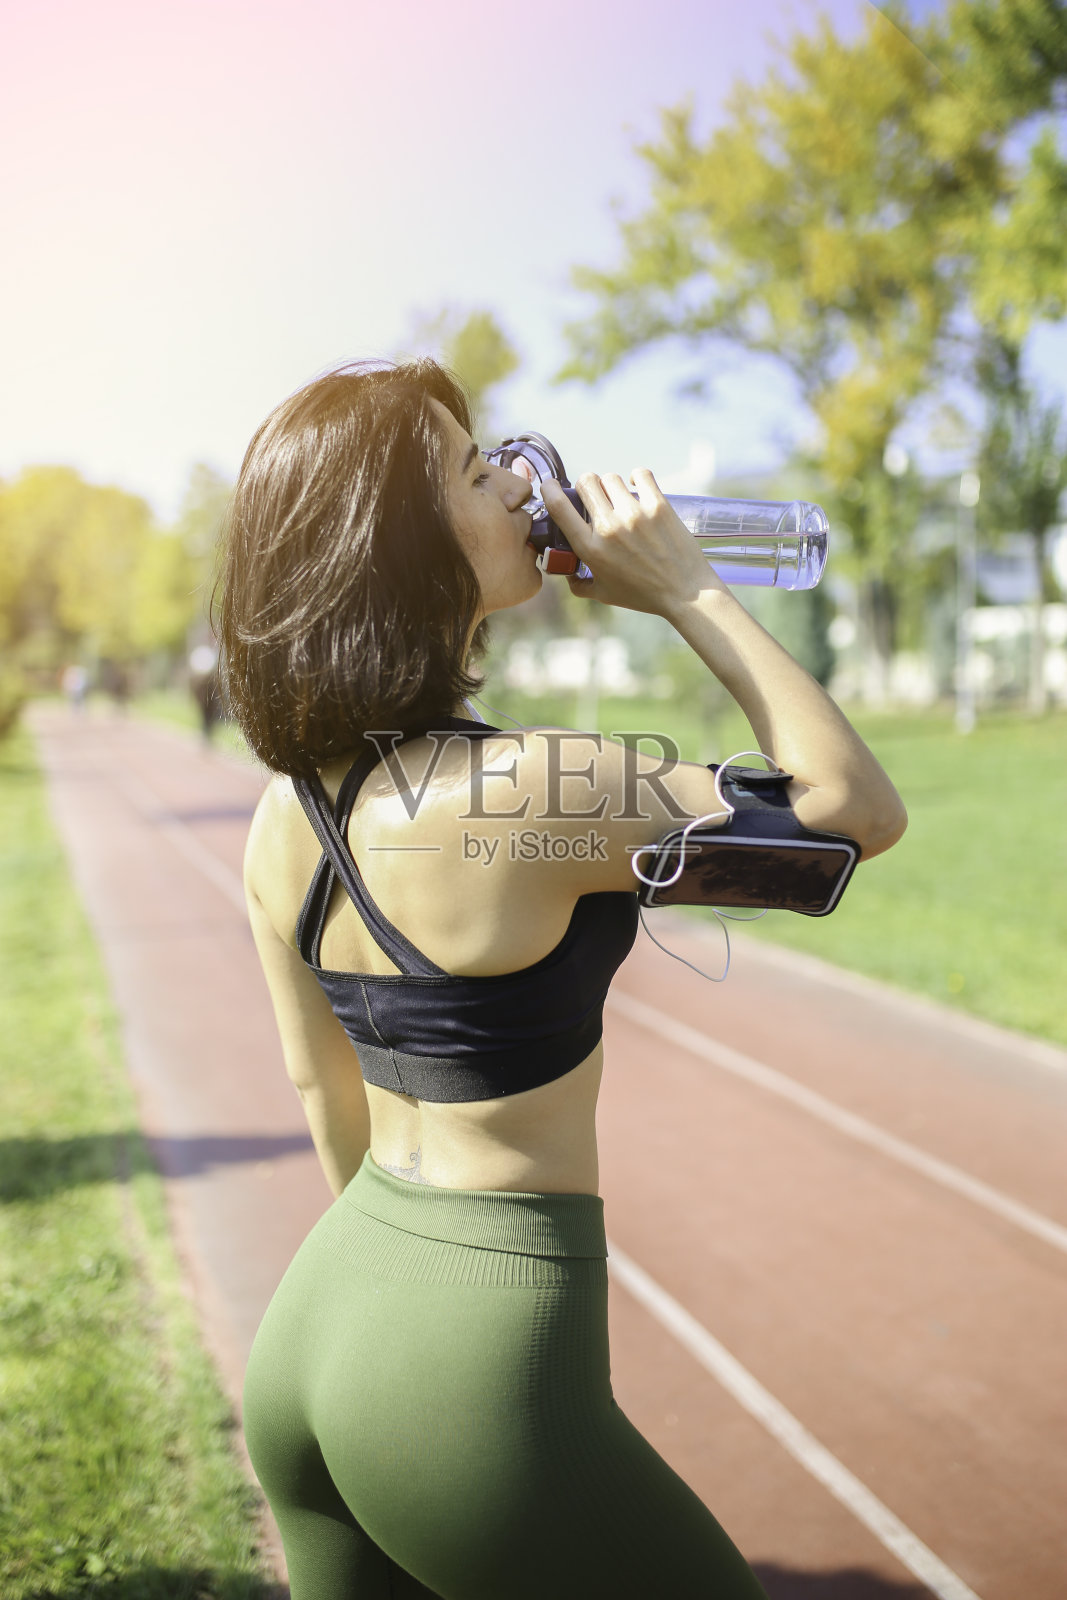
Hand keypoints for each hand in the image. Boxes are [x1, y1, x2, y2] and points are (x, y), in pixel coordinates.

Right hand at [541, 470, 729, 616]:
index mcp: (590, 548)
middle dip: (586, 485)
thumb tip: (567, 576)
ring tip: (619, 498)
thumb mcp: (604, 594)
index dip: (550, 489)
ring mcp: (634, 514)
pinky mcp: (658, 505)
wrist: (686, 592)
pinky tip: (637, 486)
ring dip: (612, 485)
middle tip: (596, 497)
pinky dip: (636, 477)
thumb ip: (580, 584)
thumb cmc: (644, 595)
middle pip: (586, 481)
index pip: (558, 506)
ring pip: (611, 477)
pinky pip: (640, 474)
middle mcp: (609, 527)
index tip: (552, 486)